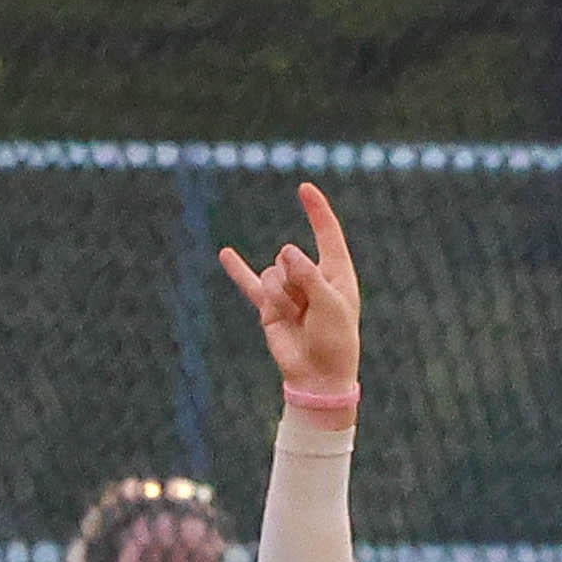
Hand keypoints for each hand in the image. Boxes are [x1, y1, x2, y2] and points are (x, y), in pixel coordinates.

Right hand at [214, 180, 361, 394]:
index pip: (327, 233)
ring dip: (279, 296)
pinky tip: (224, 254)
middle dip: (294, 281)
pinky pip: (250, 283)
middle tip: (309, 309)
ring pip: (271, 275)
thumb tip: (284, 249)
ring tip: (295, 318)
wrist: (317, 374)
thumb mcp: (330, 303)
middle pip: (291, 259)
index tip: (304, 188)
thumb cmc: (335, 339)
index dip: (316, 210)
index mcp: (336, 271)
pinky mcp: (269, 306)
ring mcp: (288, 289)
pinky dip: (237, 269)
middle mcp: (311, 276)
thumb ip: (307, 275)